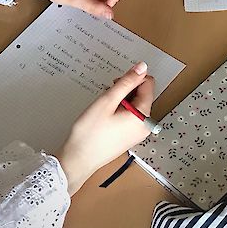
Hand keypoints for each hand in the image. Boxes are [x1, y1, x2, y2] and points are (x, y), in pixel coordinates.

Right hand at [56, 63, 155, 193]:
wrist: (78, 161)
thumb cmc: (90, 132)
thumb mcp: (107, 101)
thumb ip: (126, 82)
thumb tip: (142, 67)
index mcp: (143, 116)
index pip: (148, 85)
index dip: (132, 79)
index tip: (115, 84)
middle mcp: (145, 125)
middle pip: (142, 95)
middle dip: (126, 91)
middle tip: (107, 96)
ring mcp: (138, 133)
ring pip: (135, 105)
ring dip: (121, 101)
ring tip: (104, 108)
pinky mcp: (129, 138)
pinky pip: (130, 117)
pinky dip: (120, 111)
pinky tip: (105, 117)